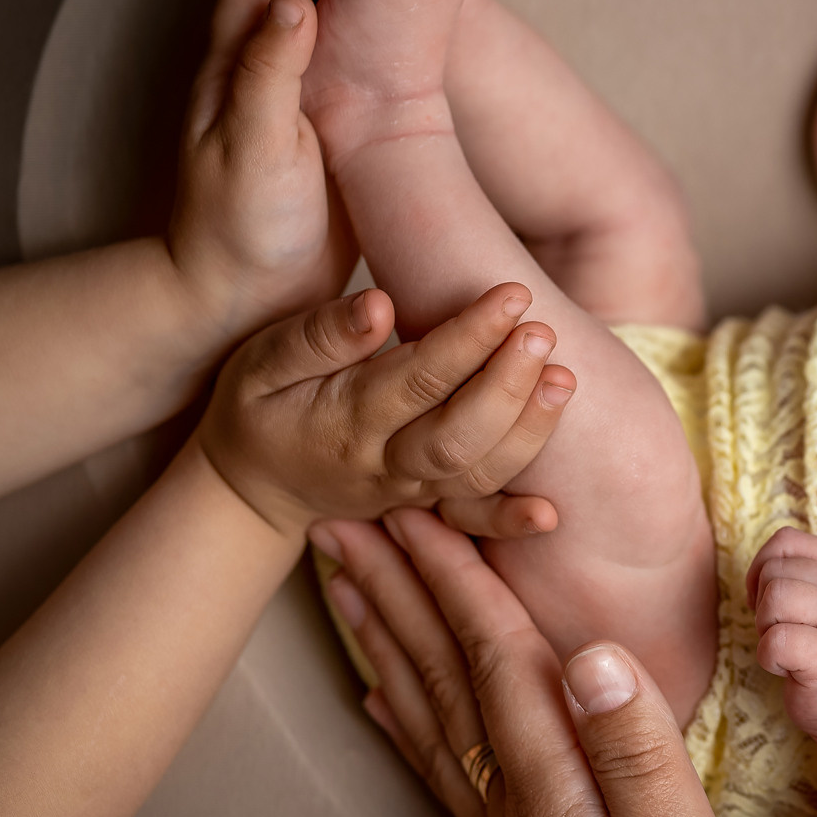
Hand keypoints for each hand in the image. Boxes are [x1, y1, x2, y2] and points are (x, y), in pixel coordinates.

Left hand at [168, 0, 374, 337]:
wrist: (243, 301)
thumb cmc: (238, 230)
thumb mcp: (254, 150)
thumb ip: (269, 74)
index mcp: (238, 62)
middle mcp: (267, 67)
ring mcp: (301, 96)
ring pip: (337, 11)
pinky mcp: (333, 129)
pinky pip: (362, 56)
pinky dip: (390, 23)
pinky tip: (428, 14)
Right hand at [198, 281, 572, 536]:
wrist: (252, 485)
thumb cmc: (259, 405)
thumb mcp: (261, 361)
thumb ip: (318, 337)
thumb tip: (378, 305)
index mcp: (346, 419)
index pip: (419, 378)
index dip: (471, 337)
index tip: (512, 295)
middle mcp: (384, 462)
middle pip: (458, 434)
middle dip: (508, 383)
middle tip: (542, 331)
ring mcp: (409, 491)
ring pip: (475, 475)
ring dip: (527, 433)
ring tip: (564, 378)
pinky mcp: (426, 506)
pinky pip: (471, 521)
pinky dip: (509, 521)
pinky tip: (550, 513)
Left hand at [312, 511, 814, 816]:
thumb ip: (642, 771)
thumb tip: (594, 656)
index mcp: (565, 812)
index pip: (501, 667)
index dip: (462, 578)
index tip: (420, 493)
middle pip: (449, 683)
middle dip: (400, 589)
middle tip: (349, 504)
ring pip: (438, 721)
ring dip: (394, 640)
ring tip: (351, 575)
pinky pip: (454, 777)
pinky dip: (412, 722)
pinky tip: (389, 701)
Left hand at [745, 527, 816, 781]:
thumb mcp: (813, 601)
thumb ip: (793, 572)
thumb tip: (762, 567)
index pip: (786, 542)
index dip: (764, 572)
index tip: (777, 606)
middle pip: (774, 571)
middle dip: (763, 605)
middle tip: (786, 635)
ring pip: (775, 597)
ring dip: (766, 628)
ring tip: (787, 652)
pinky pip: (778, 640)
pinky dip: (769, 656)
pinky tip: (787, 671)